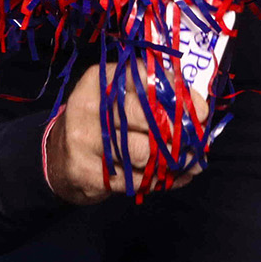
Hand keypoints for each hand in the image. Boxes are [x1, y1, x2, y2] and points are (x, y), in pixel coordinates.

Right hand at [45, 63, 204, 203]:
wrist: (58, 159)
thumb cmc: (102, 124)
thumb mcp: (119, 100)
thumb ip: (155, 98)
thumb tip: (201, 111)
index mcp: (100, 80)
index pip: (146, 81)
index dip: (180, 97)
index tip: (202, 113)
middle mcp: (88, 106)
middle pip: (146, 117)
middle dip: (180, 132)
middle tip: (199, 142)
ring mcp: (84, 140)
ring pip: (144, 153)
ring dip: (176, 161)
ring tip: (192, 164)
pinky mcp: (86, 172)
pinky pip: (135, 180)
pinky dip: (161, 181)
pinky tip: (174, 178)